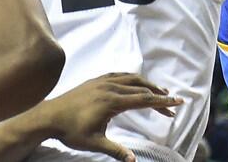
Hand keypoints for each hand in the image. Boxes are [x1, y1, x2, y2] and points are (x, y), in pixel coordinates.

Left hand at [40, 74, 183, 161]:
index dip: (163, 101)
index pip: (144, 99)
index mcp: (112, 101)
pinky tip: (136, 84)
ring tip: (159, 92)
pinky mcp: (96, 80)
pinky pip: (120, 75)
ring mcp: (102, 81)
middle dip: (159, 95)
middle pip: (142, 88)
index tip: (179, 101)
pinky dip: (133, 79)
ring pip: (132, 78)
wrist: (49, 116)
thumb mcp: (94, 143)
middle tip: (172, 105)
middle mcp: (110, 87)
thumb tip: (134, 161)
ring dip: (148, 84)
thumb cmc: (71, 131)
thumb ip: (116, 151)